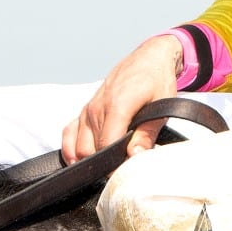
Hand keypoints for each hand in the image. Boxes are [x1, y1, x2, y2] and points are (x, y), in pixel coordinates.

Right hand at [60, 35, 181, 162]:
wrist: (149, 59)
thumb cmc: (157, 80)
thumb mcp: (162, 106)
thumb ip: (147, 134)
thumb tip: (134, 156)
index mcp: (117, 105)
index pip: (105, 147)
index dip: (115, 165)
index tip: (127, 171)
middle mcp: (97, 108)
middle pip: (90, 150)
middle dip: (104, 165)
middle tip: (122, 167)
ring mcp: (89, 109)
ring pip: (78, 146)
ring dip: (91, 158)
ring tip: (110, 162)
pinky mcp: (85, 109)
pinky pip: (69, 134)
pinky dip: (71, 148)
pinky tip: (81, 158)